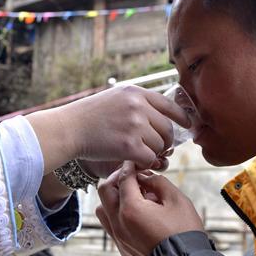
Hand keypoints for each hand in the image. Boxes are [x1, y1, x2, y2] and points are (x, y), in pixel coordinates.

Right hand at [27, 86, 189, 173]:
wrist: (67, 129)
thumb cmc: (88, 116)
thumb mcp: (114, 98)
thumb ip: (137, 103)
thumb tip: (163, 116)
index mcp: (136, 92)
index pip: (169, 105)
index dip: (181, 117)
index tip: (187, 125)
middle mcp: (138, 106)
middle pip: (167, 128)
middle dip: (165, 142)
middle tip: (159, 149)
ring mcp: (134, 125)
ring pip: (159, 145)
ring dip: (153, 153)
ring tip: (141, 154)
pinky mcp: (129, 145)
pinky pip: (149, 158)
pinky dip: (145, 163)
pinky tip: (135, 162)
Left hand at [95, 161, 203, 255]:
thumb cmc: (184, 233)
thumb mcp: (178, 200)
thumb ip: (159, 182)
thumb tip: (146, 178)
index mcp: (131, 209)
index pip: (123, 178)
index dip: (130, 167)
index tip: (136, 162)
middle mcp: (118, 223)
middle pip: (105, 191)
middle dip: (117, 179)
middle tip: (132, 176)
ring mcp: (117, 237)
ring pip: (103, 209)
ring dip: (114, 198)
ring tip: (134, 197)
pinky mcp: (121, 248)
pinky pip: (110, 225)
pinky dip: (117, 214)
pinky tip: (136, 214)